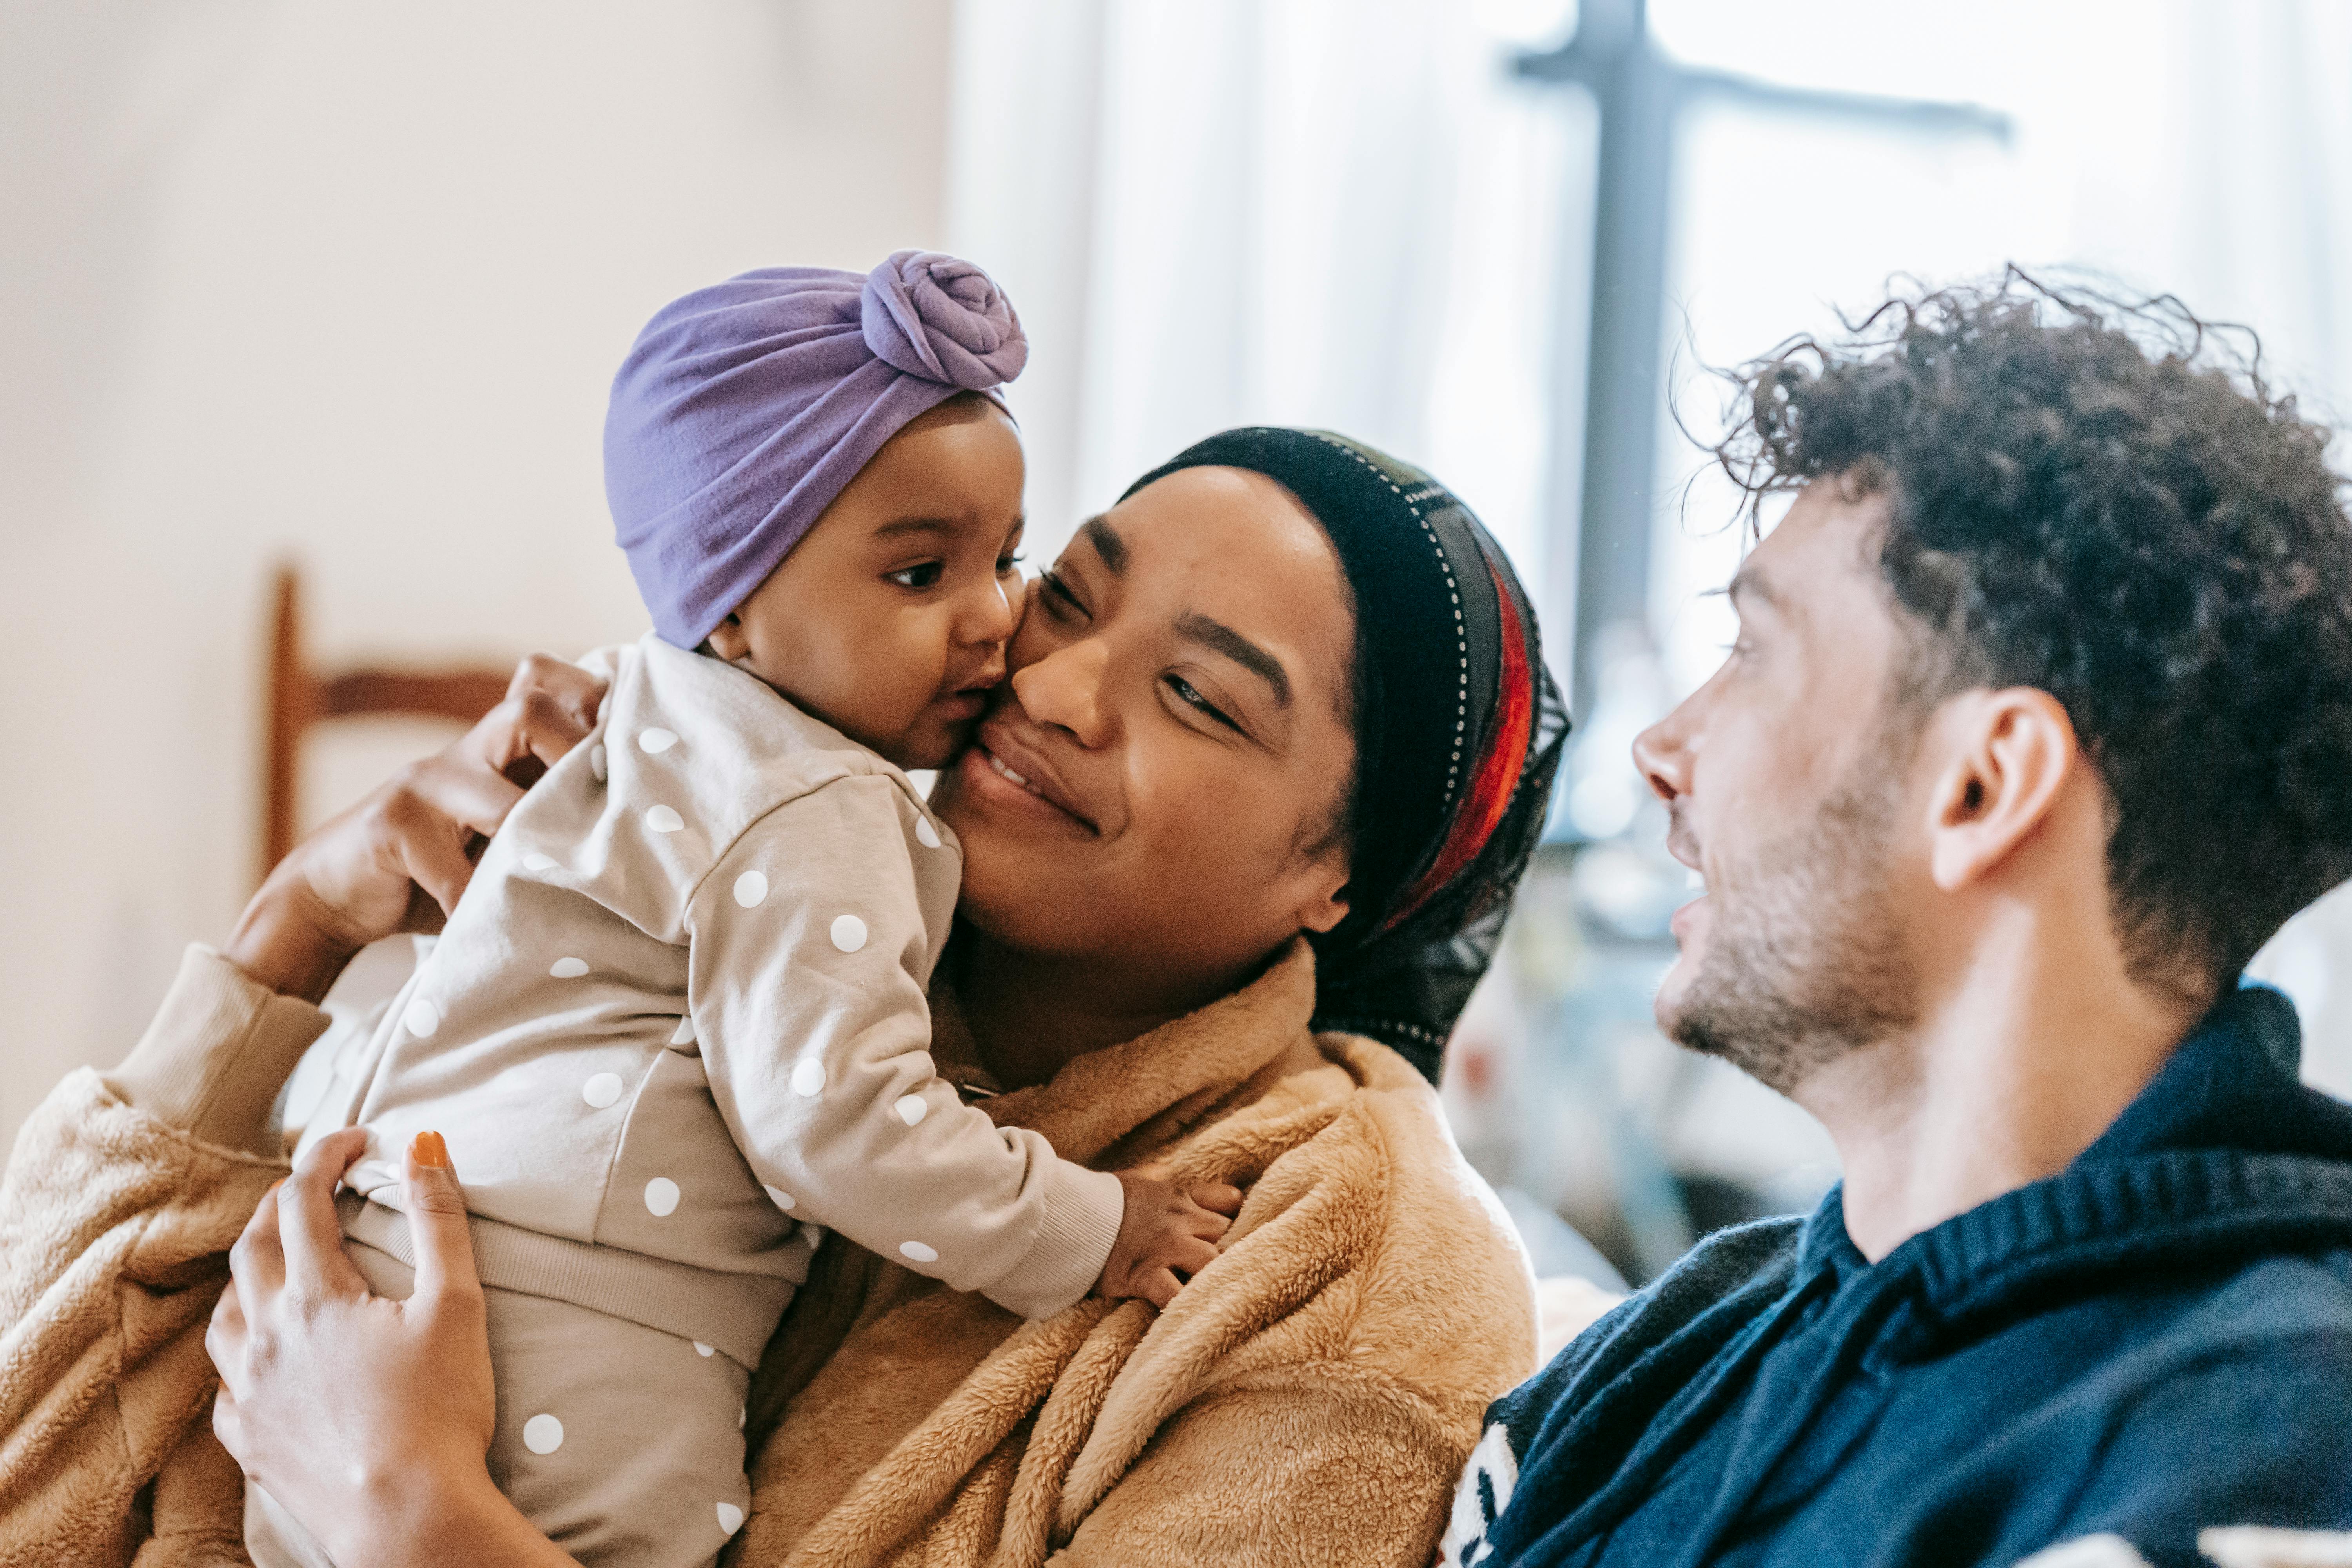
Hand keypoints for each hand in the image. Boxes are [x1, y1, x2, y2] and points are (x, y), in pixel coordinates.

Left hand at [209, 1129, 575, 1566]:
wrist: (406, 1516)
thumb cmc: (439, 1411)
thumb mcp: (457, 1303)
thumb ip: (440, 1218)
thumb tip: (424, 1147)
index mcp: (316, 1297)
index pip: (304, 1199)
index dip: (327, 1155)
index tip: (358, 1139)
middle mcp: (269, 1338)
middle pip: (253, 1248)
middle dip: (282, 1205)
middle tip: (316, 1189)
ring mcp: (252, 1392)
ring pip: (226, 1314)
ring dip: (249, 1275)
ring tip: (280, 1265)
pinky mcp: (251, 1441)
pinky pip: (225, 1386)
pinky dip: (240, 1355)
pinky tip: (262, 1358)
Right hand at [225, 655, 606, 1001]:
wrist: (337, 893)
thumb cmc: (443, 867)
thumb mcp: (501, 833)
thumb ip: (549, 816)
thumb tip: (644, 835)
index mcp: (498, 747)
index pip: (545, 684)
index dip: (592, 702)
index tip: (632, 751)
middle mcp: (465, 750)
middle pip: (528, 708)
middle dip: (574, 754)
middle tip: (603, 814)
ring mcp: (424, 783)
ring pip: (499, 797)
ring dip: (533, 845)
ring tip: (559, 883)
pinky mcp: (391, 826)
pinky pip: (453, 869)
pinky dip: (476, 903)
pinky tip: (488, 924)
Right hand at [1093, 1167, 1243, 1309]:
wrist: (1065, 1214)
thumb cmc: (1097, 1199)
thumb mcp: (1132, 1180)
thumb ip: (1154, 1177)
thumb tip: (1164, 1169)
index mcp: (1177, 1197)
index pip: (1228, 1200)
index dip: (1235, 1217)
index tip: (1232, 1230)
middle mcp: (1178, 1221)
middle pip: (1226, 1235)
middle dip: (1227, 1251)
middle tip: (1221, 1268)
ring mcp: (1164, 1248)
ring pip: (1212, 1263)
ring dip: (1212, 1277)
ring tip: (1212, 1292)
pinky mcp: (1145, 1275)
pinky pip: (1176, 1296)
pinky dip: (1183, 1307)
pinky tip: (1188, 1315)